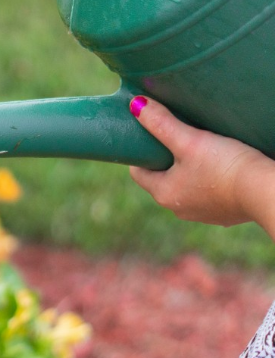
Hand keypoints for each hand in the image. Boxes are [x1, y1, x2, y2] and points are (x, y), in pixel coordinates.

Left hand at [128, 96, 274, 237]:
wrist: (265, 191)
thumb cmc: (225, 165)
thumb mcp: (190, 140)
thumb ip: (162, 123)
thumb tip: (136, 104)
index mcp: (163, 194)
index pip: (139, 173)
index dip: (141, 154)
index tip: (150, 138)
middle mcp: (178, 209)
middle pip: (162, 180)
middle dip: (165, 160)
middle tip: (175, 138)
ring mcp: (201, 214)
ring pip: (185, 187)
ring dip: (188, 171)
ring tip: (199, 151)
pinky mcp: (222, 214)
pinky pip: (208, 194)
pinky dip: (209, 181)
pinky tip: (220, 168)